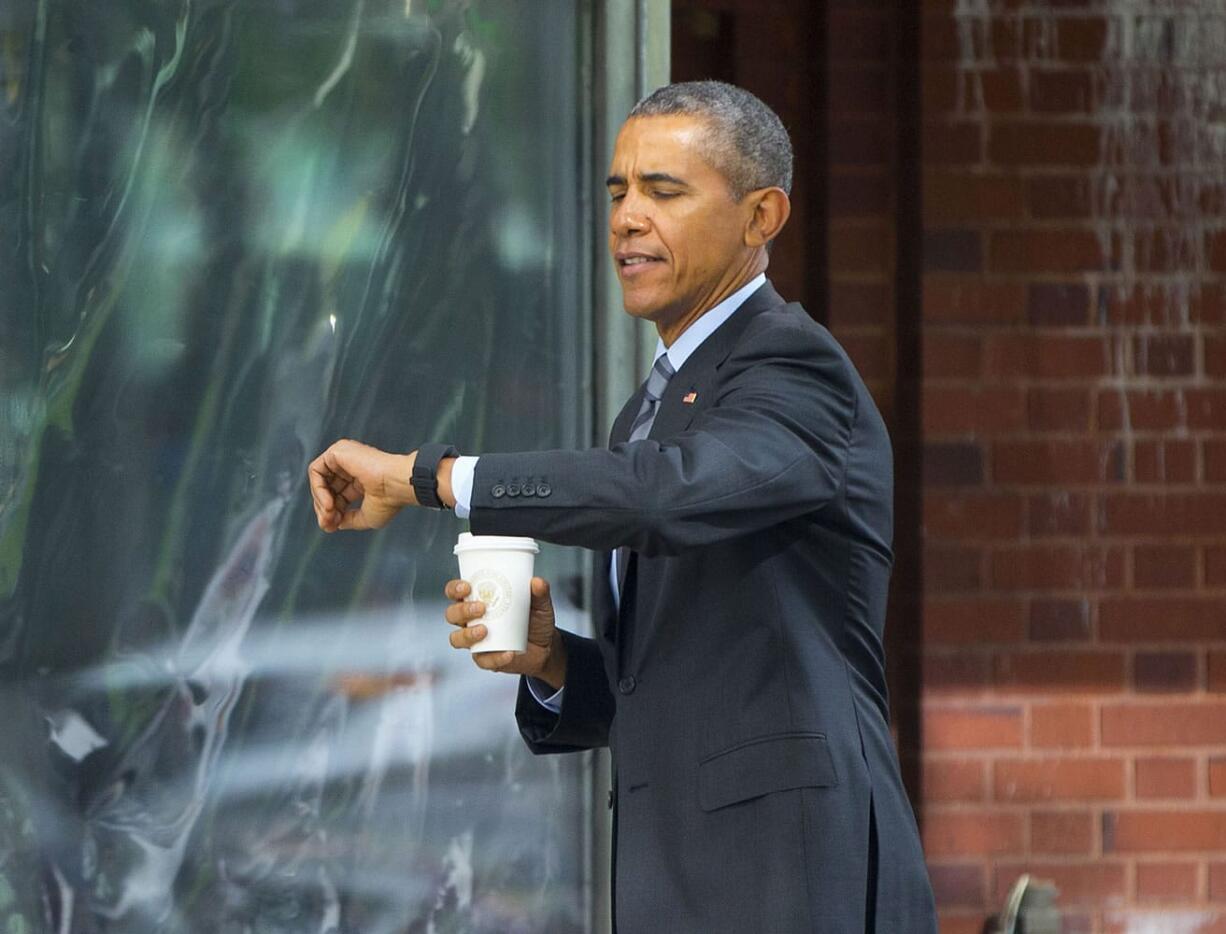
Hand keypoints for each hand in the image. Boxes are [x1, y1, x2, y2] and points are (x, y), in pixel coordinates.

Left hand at [308, 439, 414, 531]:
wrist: (397, 485)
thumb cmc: (390, 500)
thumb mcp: (367, 517)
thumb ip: (349, 520)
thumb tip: (335, 524)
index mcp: (362, 479)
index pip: (338, 496)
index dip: (332, 513)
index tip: (332, 527)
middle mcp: (352, 466)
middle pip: (326, 489)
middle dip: (324, 509)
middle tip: (329, 523)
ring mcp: (345, 457)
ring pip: (319, 480)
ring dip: (320, 500)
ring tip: (330, 513)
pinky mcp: (338, 451)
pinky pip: (316, 470)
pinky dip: (317, 488)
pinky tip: (328, 502)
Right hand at [444, 577, 567, 687]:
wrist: (546, 647)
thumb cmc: (535, 620)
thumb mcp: (540, 604)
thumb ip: (540, 592)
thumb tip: (537, 582)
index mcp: (479, 600)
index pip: (456, 592)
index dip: (455, 589)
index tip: (467, 587)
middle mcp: (472, 620)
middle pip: (452, 614)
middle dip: (461, 610)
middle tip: (481, 608)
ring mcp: (476, 641)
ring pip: (457, 639)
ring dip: (467, 634)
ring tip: (485, 630)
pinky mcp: (486, 659)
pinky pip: (482, 660)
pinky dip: (495, 658)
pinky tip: (509, 653)